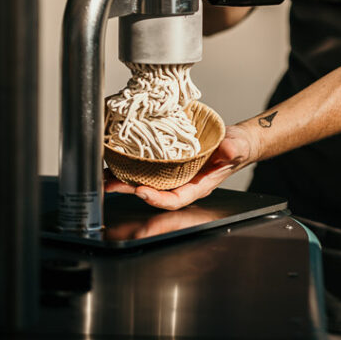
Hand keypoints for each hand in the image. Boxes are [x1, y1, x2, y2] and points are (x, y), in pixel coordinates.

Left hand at [103, 123, 258, 209]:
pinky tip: (115, 161)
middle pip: (154, 192)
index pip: (175, 198)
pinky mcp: (167, 162)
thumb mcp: (236, 146)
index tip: (141, 190)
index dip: (157, 198)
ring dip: (124, 180)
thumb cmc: (236, 147)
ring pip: (146, 181)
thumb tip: (228, 150)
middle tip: (110, 186)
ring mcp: (173, 173)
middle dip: (130, 190)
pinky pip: (147, 167)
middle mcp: (182, 182)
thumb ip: (232, 149)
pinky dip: (130, 165)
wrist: (233, 141)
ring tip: (104, 177)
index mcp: (198, 185)